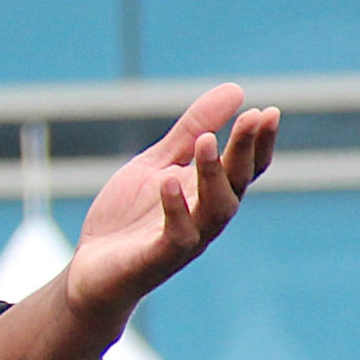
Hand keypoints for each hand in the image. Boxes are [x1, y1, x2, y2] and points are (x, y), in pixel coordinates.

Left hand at [64, 83, 278, 333]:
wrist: (92, 269)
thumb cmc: (131, 216)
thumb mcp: (159, 162)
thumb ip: (191, 130)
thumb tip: (236, 90)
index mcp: (209, 193)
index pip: (246, 167)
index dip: (259, 143)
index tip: (267, 112)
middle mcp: (206, 217)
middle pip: (237, 183)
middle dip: (246, 150)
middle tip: (254, 117)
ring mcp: (186, 239)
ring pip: (215, 209)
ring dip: (213, 174)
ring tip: (206, 141)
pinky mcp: (158, 258)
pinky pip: (177, 235)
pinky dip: (175, 208)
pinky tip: (168, 181)